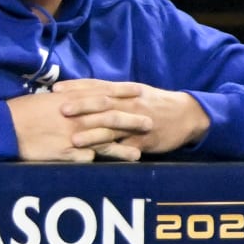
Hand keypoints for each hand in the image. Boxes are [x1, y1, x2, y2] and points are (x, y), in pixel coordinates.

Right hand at [7, 83, 149, 161]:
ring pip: (103, 141)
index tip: (140, 92)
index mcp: (70, 99)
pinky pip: (86, 159)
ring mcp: (70, 136)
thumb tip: (80, 98)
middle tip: (150, 122)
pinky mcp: (63, 153)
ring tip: (139, 154)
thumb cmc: (21, 111)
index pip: (103, 94)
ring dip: (122, 148)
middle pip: (110, 118)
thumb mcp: (45, 99)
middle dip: (131, 119)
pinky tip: (110, 169)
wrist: (3, 127)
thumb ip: (66, 99)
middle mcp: (74, 117)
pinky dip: (99, 162)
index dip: (122, 93)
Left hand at [53, 78, 207, 155]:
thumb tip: (81, 91)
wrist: (188, 115)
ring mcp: (137, 123)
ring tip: (73, 139)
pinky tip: (98, 157)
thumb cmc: (155, 103)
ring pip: (113, 127)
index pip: (97, 86)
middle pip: (103, 103)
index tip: (55, 89)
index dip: (76, 87)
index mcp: (125, 91)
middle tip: (60, 110)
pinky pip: (127, 147)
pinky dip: (113, 152)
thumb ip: (110, 93)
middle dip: (81, 106)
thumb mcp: (134, 92)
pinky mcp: (145, 141)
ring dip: (93, 133)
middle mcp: (130, 104)